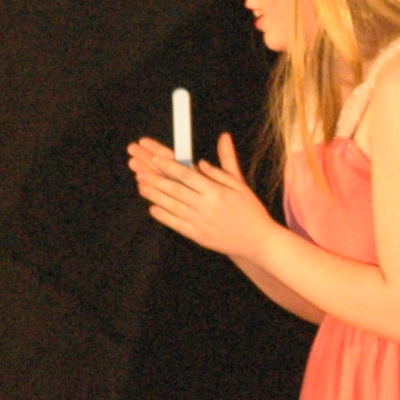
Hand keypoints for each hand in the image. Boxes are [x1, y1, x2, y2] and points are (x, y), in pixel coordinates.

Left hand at [128, 131, 274, 259]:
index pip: (188, 176)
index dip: (170, 166)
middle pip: (176, 190)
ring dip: (155, 196)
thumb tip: (202, 160)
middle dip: (156, 179)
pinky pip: (177, 225)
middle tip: (140, 169)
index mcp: (217, 192)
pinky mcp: (199, 236)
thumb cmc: (250, 210)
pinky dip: (164, 217)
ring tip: (141, 185)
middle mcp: (207, 207)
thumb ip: (223, 169)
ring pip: (173, 207)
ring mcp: (201, 223)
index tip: (156, 158)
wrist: (258, 241)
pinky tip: (152, 208)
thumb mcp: (240, 185)